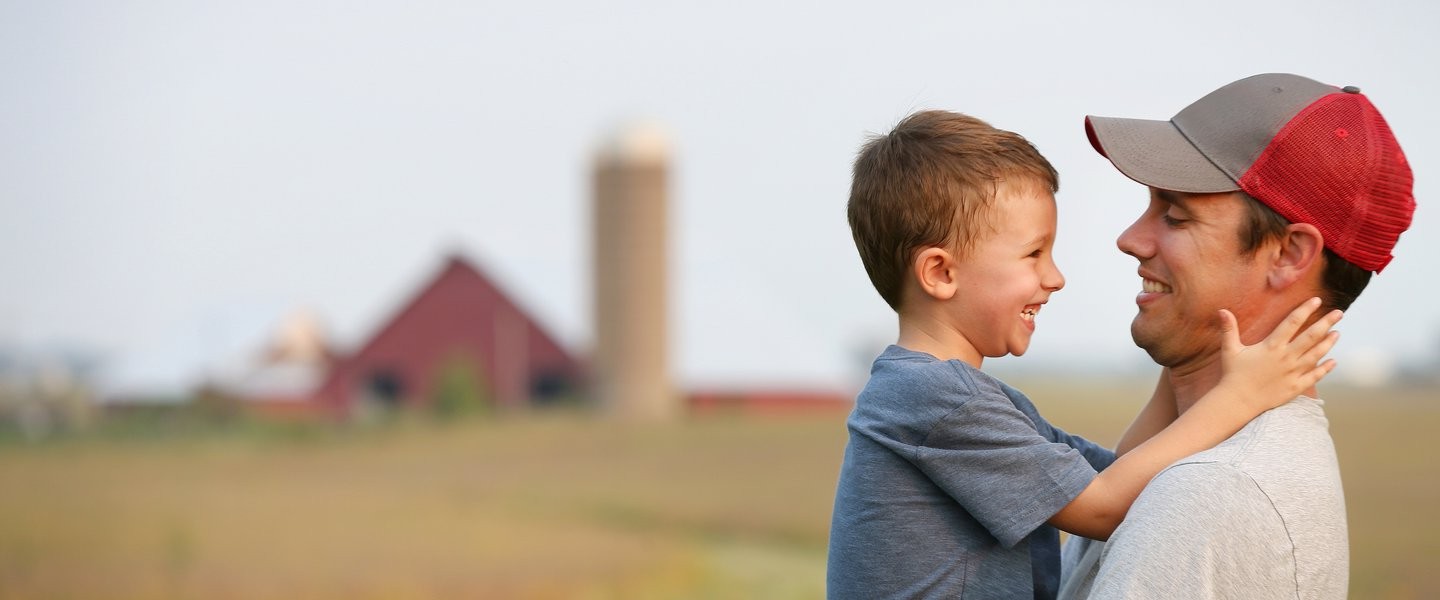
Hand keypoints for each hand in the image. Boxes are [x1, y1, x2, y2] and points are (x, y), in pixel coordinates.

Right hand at [1216, 297, 1341, 412]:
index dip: (1305, 310)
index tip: (1317, 300)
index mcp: (1271, 346)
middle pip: (1310, 336)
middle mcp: (1286, 357)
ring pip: (1316, 354)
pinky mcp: (1295, 387)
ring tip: (1337, 333)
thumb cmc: (1233, 374)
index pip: (1292, 322)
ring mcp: (1293, 372)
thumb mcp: (1230, 349)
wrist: (1238, 401)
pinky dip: (1325, 369)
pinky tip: (1333, 361)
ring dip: (1328, 343)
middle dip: (1326, 323)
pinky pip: (1314, 376)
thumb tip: (1222, 310)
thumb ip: (1229, 329)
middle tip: (1339, 312)